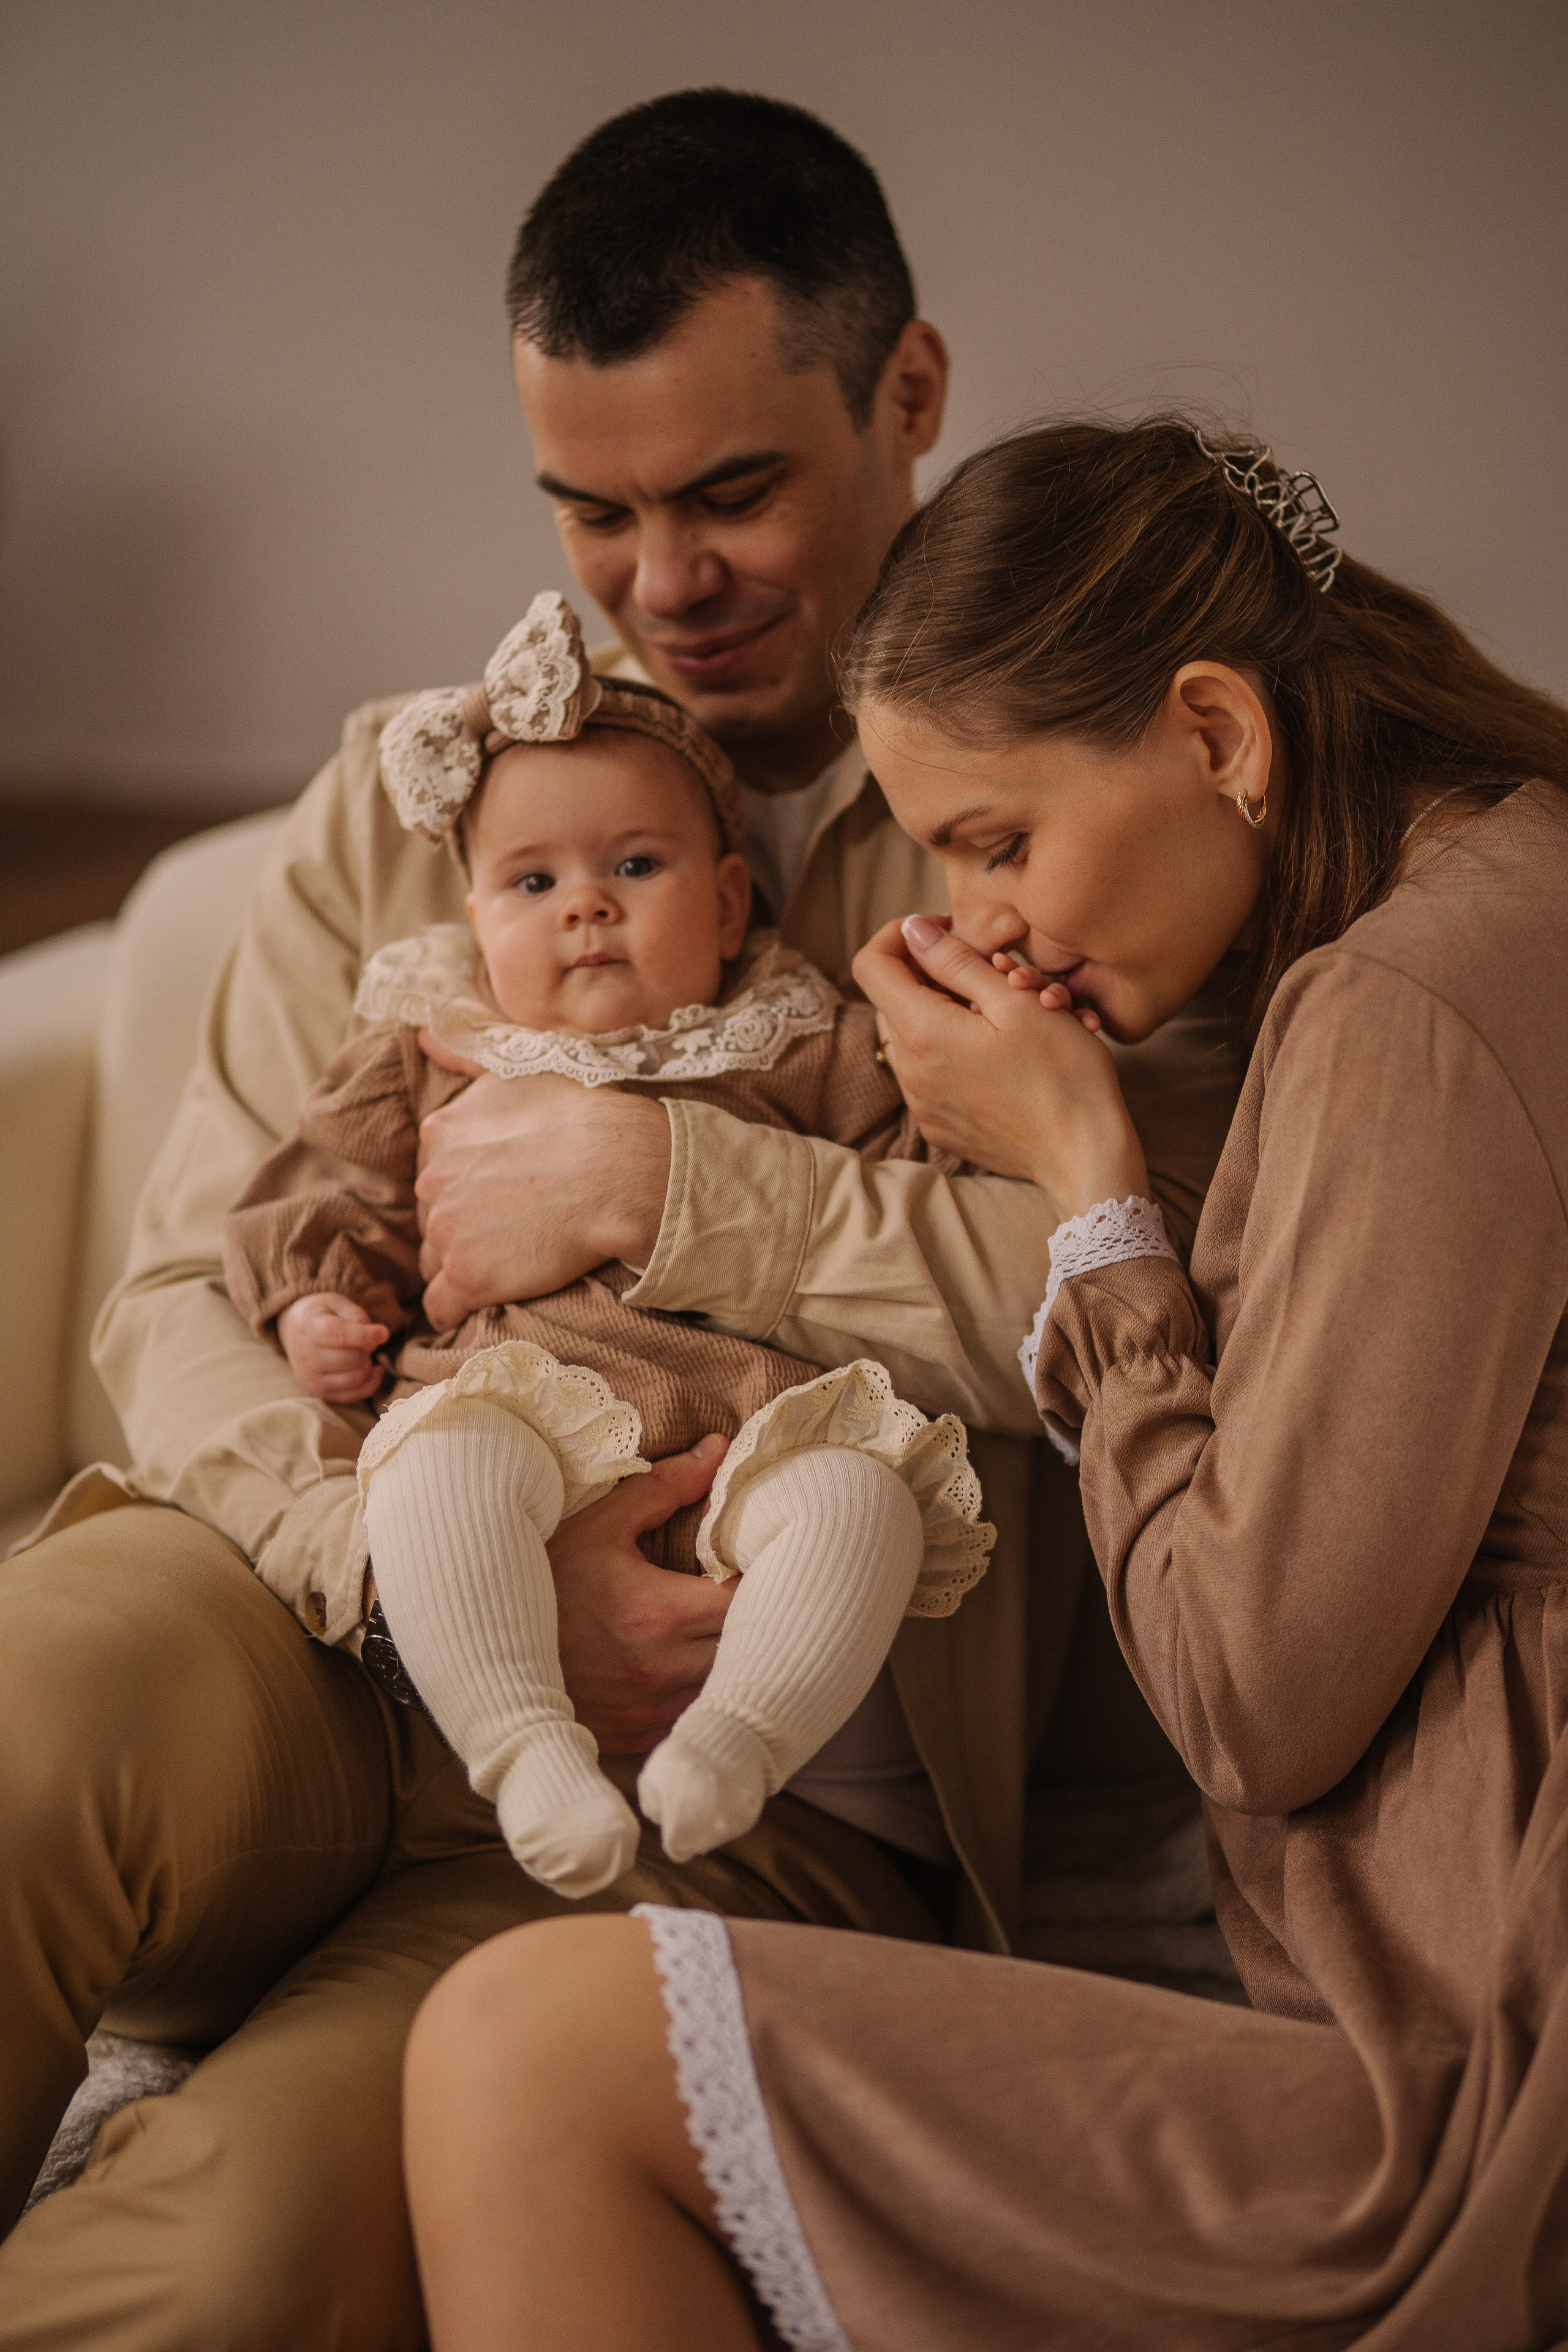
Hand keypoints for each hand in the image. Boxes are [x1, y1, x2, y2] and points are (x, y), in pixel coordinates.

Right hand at [278, 1292, 389, 1403]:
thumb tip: (377, 1338)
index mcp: (311, 1328)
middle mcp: (308, 1356)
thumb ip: (357, 1316)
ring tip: (362, 1354)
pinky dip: (370, 1384)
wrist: (294, 1330)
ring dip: (367, 1366)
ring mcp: (312, 1377)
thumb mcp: (336, 1303)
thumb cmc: (321, 1315)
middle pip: (351, 1359)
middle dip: (366, 1350)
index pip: (340, 1336)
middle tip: (364, 1341)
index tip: (383, 1332)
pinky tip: (373, 1370)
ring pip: (355, 1379)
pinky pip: (353, 1396)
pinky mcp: (320, 1391)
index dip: (365, 1336)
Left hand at [414, 1063, 671, 1329]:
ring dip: (463, 1264)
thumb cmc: (586, 1115)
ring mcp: (446, 1230)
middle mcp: (431, 1179)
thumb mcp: (524, 1066)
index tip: (504, 1194)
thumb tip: (423, 1037)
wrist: (623, 1170)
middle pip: (433, 1217)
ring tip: (511, 1261)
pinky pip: (442, 1306)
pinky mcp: (466, 1276)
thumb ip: (466, 1054)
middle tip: (514, 1227)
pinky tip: (485, 1300)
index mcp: (440, 1133)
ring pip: (436, 1259)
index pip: (435, 1174)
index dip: (469, 1187)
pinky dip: (458, 1308)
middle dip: (463, 1225)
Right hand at [547, 1437, 735, 1751]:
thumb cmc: (542, 1580)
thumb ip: (663, 1488)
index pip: (746, 1601)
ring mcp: (651, 1711)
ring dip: (735, 1658)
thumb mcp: (598, 1526)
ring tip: (729, 1628)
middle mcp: (661, 1671)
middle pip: (748, 1649)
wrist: (479, 1647)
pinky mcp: (639, 1736)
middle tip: (753, 1592)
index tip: (751, 1561)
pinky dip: (706, 1693)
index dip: (759, 1579)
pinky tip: (695, 1665)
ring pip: (728, 1688)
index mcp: (658, 1614)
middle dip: (757, 1620)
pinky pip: (697, 1718)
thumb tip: (717, 1451)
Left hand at [852, 915, 1148, 1219]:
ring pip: (912, 1036)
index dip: (902, 936)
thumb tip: (913, 930)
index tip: (946, 933)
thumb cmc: (1061, 1072)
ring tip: (1001, 1015)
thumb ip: (956, 961)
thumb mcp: (1014, 1000)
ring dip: (945, 1013)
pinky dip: (951, 1052)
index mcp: (921, 1033)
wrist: (1084, 1153)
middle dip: (932, 976)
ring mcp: (921, 1104)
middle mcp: (908, 1072)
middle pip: (893, 999)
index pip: (871, 964)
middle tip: (990, 975)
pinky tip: (997, 1055)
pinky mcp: (938, 1126)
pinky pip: (927, 1074)